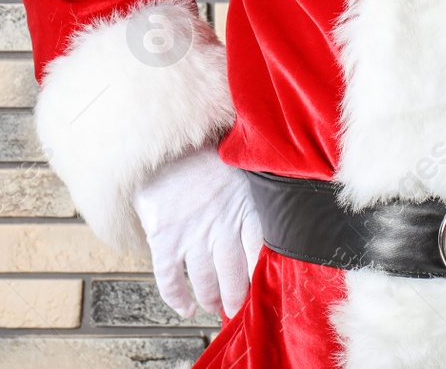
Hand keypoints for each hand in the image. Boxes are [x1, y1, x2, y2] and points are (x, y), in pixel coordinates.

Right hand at [132, 142, 263, 318]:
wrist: (166, 137)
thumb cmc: (209, 150)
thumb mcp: (243, 166)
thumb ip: (258, 192)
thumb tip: (282, 208)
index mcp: (247, 207)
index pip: (261, 255)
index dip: (262, 278)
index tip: (265, 290)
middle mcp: (222, 225)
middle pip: (235, 276)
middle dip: (238, 297)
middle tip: (239, 307)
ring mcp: (192, 234)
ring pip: (206, 282)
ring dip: (211, 299)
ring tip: (215, 305)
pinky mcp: (164, 239)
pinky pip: (170, 280)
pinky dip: (177, 299)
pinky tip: (186, 308)